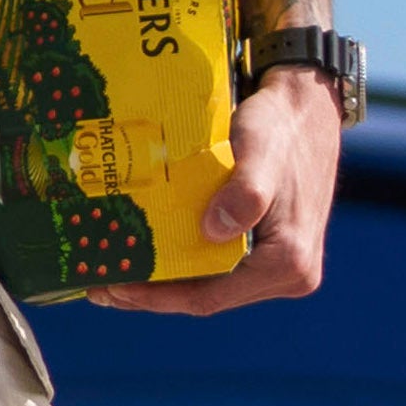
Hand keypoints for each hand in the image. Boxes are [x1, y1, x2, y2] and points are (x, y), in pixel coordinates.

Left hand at [98, 68, 342, 313]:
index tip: (113, 287)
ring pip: (210, 285)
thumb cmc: (281, 127)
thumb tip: (214, 231)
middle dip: (151, 294)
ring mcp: (280, 265)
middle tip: (99, 284)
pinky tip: (148, 255)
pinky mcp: (269, 249)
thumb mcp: (261, 151)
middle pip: (206, 297)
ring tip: (112, 273)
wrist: (306, 107)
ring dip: (163, 283)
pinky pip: (218, 266)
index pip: (209, 297)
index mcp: (288, 263)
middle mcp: (290, 274)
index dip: (156, 298)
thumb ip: (246, 191)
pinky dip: (182, 265)